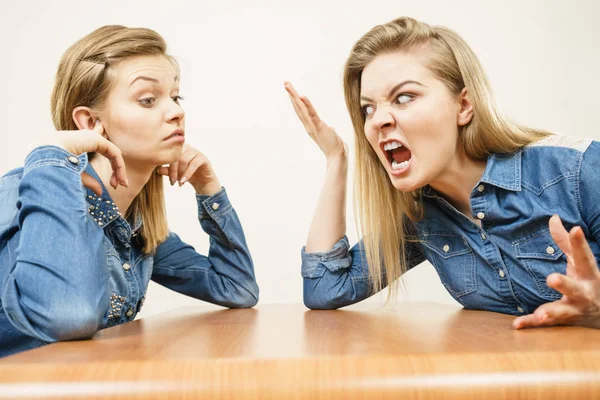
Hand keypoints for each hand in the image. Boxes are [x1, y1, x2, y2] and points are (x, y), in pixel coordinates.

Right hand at [34, 120, 127, 195]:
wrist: (45, 155)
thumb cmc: (54, 165)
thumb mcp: (75, 176)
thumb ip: (89, 182)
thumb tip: (100, 192)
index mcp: (79, 144)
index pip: (100, 149)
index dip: (110, 166)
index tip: (114, 184)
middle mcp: (87, 139)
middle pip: (109, 154)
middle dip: (117, 170)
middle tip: (120, 185)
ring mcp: (93, 137)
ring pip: (113, 155)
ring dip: (119, 170)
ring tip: (122, 184)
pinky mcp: (98, 140)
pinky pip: (114, 153)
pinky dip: (119, 166)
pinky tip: (120, 178)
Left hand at [157, 144, 220, 195]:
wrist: (203, 181)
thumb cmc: (187, 175)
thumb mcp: (176, 174)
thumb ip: (167, 171)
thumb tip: (158, 169)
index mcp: (178, 148)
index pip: (169, 153)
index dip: (166, 165)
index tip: (164, 176)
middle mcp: (187, 147)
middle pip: (176, 156)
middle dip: (173, 171)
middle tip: (172, 182)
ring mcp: (195, 151)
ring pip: (184, 160)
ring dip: (181, 173)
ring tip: (179, 182)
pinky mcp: (203, 158)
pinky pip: (193, 164)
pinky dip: (187, 174)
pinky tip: (184, 181)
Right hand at [284, 81, 346, 160]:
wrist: (337, 156)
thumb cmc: (334, 147)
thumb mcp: (330, 134)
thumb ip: (328, 129)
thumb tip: (330, 128)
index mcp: (310, 125)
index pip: (301, 110)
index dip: (295, 100)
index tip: (290, 90)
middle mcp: (308, 125)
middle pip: (298, 107)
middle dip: (291, 94)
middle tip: (285, 83)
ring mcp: (312, 126)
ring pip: (301, 108)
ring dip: (294, 96)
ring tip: (288, 86)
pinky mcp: (318, 126)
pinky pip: (311, 113)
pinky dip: (306, 105)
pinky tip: (302, 96)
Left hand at [513, 215, 599, 329]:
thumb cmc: (587, 282)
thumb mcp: (580, 263)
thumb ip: (565, 242)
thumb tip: (553, 217)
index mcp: (588, 275)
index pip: (584, 257)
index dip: (579, 244)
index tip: (576, 229)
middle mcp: (583, 294)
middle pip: (574, 289)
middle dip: (564, 284)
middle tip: (551, 279)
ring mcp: (573, 310)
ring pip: (563, 313)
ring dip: (551, 313)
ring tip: (541, 314)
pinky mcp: (562, 323)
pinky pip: (545, 326)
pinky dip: (530, 324)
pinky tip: (516, 324)